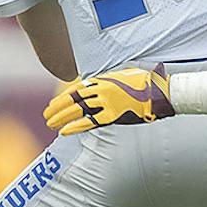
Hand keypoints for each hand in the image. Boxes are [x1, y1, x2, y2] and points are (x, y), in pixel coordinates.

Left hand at [44, 65, 173, 133]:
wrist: (160, 92)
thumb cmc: (146, 83)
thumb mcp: (124, 75)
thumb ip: (109, 80)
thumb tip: (99, 85)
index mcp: (103, 79)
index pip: (76, 89)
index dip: (62, 98)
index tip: (53, 104)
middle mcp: (102, 89)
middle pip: (73, 100)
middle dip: (57, 108)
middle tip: (46, 115)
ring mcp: (107, 102)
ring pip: (77, 110)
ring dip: (61, 117)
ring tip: (50, 123)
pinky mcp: (114, 115)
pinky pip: (90, 123)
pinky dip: (75, 127)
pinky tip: (64, 131)